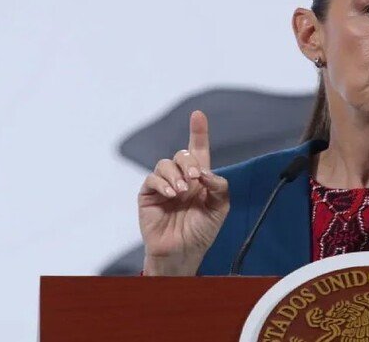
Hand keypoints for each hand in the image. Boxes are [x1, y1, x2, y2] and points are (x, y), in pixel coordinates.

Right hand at [138, 110, 229, 275]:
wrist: (183, 252)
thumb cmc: (201, 231)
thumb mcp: (219, 208)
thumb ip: (219, 187)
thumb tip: (205, 172)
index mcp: (200, 178)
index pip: (199, 150)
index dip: (198, 131)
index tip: (198, 115)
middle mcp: (181, 178)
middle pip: (183, 154)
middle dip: (189, 162)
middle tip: (195, 178)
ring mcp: (164, 185)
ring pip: (165, 163)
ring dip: (176, 174)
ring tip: (181, 192)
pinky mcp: (148, 195)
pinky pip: (152, 179)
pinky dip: (162, 183)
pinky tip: (171, 195)